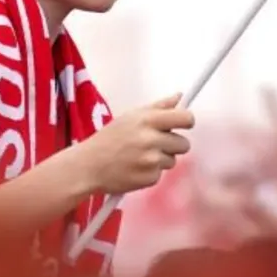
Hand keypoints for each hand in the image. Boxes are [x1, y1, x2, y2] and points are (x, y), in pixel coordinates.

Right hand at [73, 93, 193, 194]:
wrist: (88, 166)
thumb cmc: (109, 139)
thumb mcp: (131, 116)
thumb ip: (158, 107)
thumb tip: (179, 97)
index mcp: (147, 120)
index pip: (185, 118)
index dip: (187, 122)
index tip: (183, 124)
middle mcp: (151, 140)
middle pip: (184, 144)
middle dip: (173, 145)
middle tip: (154, 144)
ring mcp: (151, 161)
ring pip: (172, 160)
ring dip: (161, 159)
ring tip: (139, 156)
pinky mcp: (149, 179)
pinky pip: (161, 174)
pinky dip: (150, 172)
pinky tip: (135, 168)